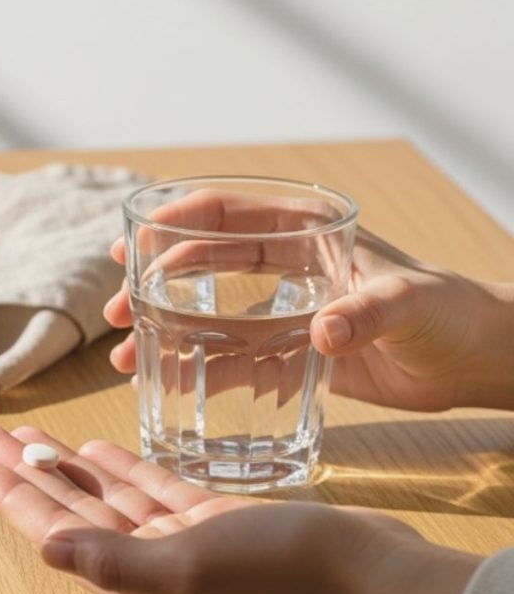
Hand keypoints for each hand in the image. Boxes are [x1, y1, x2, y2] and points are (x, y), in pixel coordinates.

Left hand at [0, 425, 480, 593]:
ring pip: (105, 495)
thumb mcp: (190, 565)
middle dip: (23, 470)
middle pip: (69, 507)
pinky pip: (149, 489)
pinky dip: (119, 469)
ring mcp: (178, 541)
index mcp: (132, 581)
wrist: (360, 569)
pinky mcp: (208, 521)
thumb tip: (46, 548)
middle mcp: (146, 564)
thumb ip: (115, 559)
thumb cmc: (277, 569)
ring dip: (63, 464)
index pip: (53, 527)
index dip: (8, 492)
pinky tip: (93, 450)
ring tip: (25, 436)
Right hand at [106, 200, 513, 410]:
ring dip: (163, 327)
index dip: (175, 221)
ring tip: (124, 352)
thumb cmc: (450, 312)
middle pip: (202, 263)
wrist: (476, 360)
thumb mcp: (409, 302)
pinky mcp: (291, 351)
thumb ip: (366, 311)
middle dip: (152, 280)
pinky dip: (198, 366)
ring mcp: (285, 310)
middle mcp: (288, 267)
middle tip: (116, 306)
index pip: (228, 214)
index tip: (132, 240)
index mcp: (307, 232)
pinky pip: (234, 356)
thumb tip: (322, 335)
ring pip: (208, 312)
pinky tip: (165, 379)